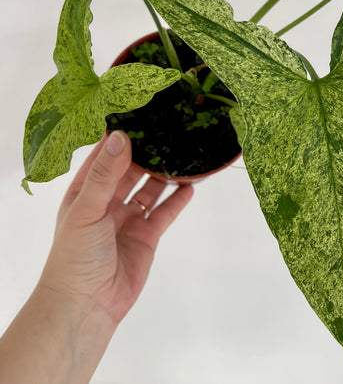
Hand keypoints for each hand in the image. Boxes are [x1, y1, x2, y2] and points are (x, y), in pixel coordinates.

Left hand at [38, 130, 193, 324]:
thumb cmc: (75, 255)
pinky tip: (191, 185)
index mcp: (86, 190)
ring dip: (165, 173)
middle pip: (131, 169)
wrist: (87, 305)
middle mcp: (107, 201)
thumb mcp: (87, 209)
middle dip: (148, 151)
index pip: (104, 155)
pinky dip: (177, 199)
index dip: (120, 136)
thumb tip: (121, 137)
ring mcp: (128, 218)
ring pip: (150, 188)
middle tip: (169, 129)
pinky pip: (164, 212)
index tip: (139, 113)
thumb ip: (106, 174)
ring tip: (184, 152)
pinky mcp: (146, 236)